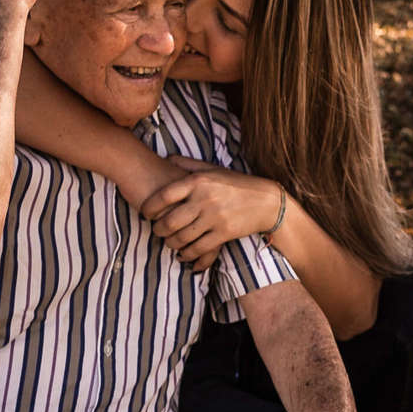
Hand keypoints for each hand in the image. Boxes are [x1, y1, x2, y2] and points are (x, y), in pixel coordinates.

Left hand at [140, 155, 282, 271]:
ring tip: (169, 242)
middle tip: (157, 231)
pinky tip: (184, 254)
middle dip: (158, 230)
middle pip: (169, 221)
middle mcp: (204, 199)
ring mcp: (214, 217)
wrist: (266, 201)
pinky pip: (198, 248)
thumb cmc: (237, 184)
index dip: (149, 207)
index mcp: (199, 181)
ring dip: (171, 243)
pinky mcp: (224, 233)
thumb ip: (190, 165)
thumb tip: (168, 158)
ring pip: (181, 238)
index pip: (164, 196)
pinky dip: (187, 254)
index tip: (145, 214)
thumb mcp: (214, 169)